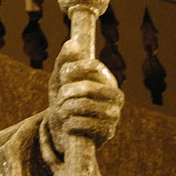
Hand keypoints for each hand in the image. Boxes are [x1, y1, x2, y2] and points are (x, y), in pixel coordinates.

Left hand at [46, 40, 123, 154]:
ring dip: (65, 109)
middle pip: (87, 87)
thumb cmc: (65, 99)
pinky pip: (83, 124)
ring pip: (83, 105)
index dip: (75, 68)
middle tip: (59, 98)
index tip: (63, 74)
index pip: (94, 66)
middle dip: (66, 92)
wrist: (64, 130)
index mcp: (106, 79)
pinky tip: (68, 125)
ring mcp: (114, 114)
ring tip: (62, 111)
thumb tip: (72, 42)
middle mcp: (116, 95)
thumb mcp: (60, 79)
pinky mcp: (108, 132)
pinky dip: (68, 124)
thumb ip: (64, 61)